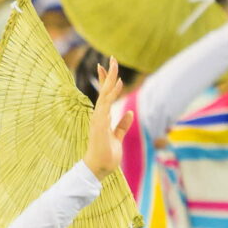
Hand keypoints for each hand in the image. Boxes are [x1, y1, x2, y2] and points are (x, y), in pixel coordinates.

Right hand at [86, 58, 124, 179]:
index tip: (106, 66)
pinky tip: (117, 82)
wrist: (98, 169)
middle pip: (104, 90)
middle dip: (108, 73)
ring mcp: (98, 118)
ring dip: (110, 78)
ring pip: (105, 93)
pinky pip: (107, 104)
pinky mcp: (100, 123)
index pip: (105, 94)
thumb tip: (129, 113)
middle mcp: (99, 115)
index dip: (106, 80)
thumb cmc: (106, 156)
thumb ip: (122, 126)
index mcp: (103, 117)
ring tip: (114, 64)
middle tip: (112, 58)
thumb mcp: (117, 138)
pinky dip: (112, 92)